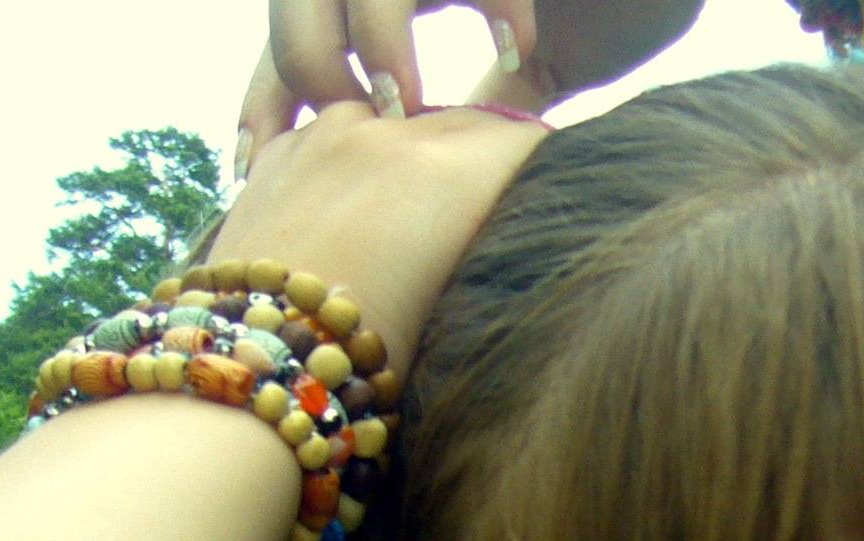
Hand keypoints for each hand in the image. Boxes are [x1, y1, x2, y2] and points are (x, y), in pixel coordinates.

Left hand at [206, 103, 547, 380]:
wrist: (252, 373)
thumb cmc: (366, 364)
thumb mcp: (458, 308)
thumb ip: (491, 246)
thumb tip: (511, 228)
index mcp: (447, 174)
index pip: (526, 141)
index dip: (548, 167)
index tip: (553, 196)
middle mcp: (388, 135)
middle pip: (466, 123)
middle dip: (487, 158)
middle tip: (495, 208)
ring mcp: (323, 136)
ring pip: (398, 121)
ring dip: (417, 153)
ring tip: (414, 212)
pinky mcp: (277, 153)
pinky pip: (336, 136)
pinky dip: (357, 161)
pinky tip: (355, 209)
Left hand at [239, 0, 704, 157]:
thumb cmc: (612, 9)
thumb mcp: (532, 76)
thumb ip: (483, 120)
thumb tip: (450, 198)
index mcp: (390, 2)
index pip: (298, 53)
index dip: (267, 103)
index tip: (251, 166)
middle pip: (299, 9)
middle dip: (302, 73)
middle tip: (340, 135)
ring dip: (375, 42)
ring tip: (408, 108)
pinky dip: (492, 6)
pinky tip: (514, 50)